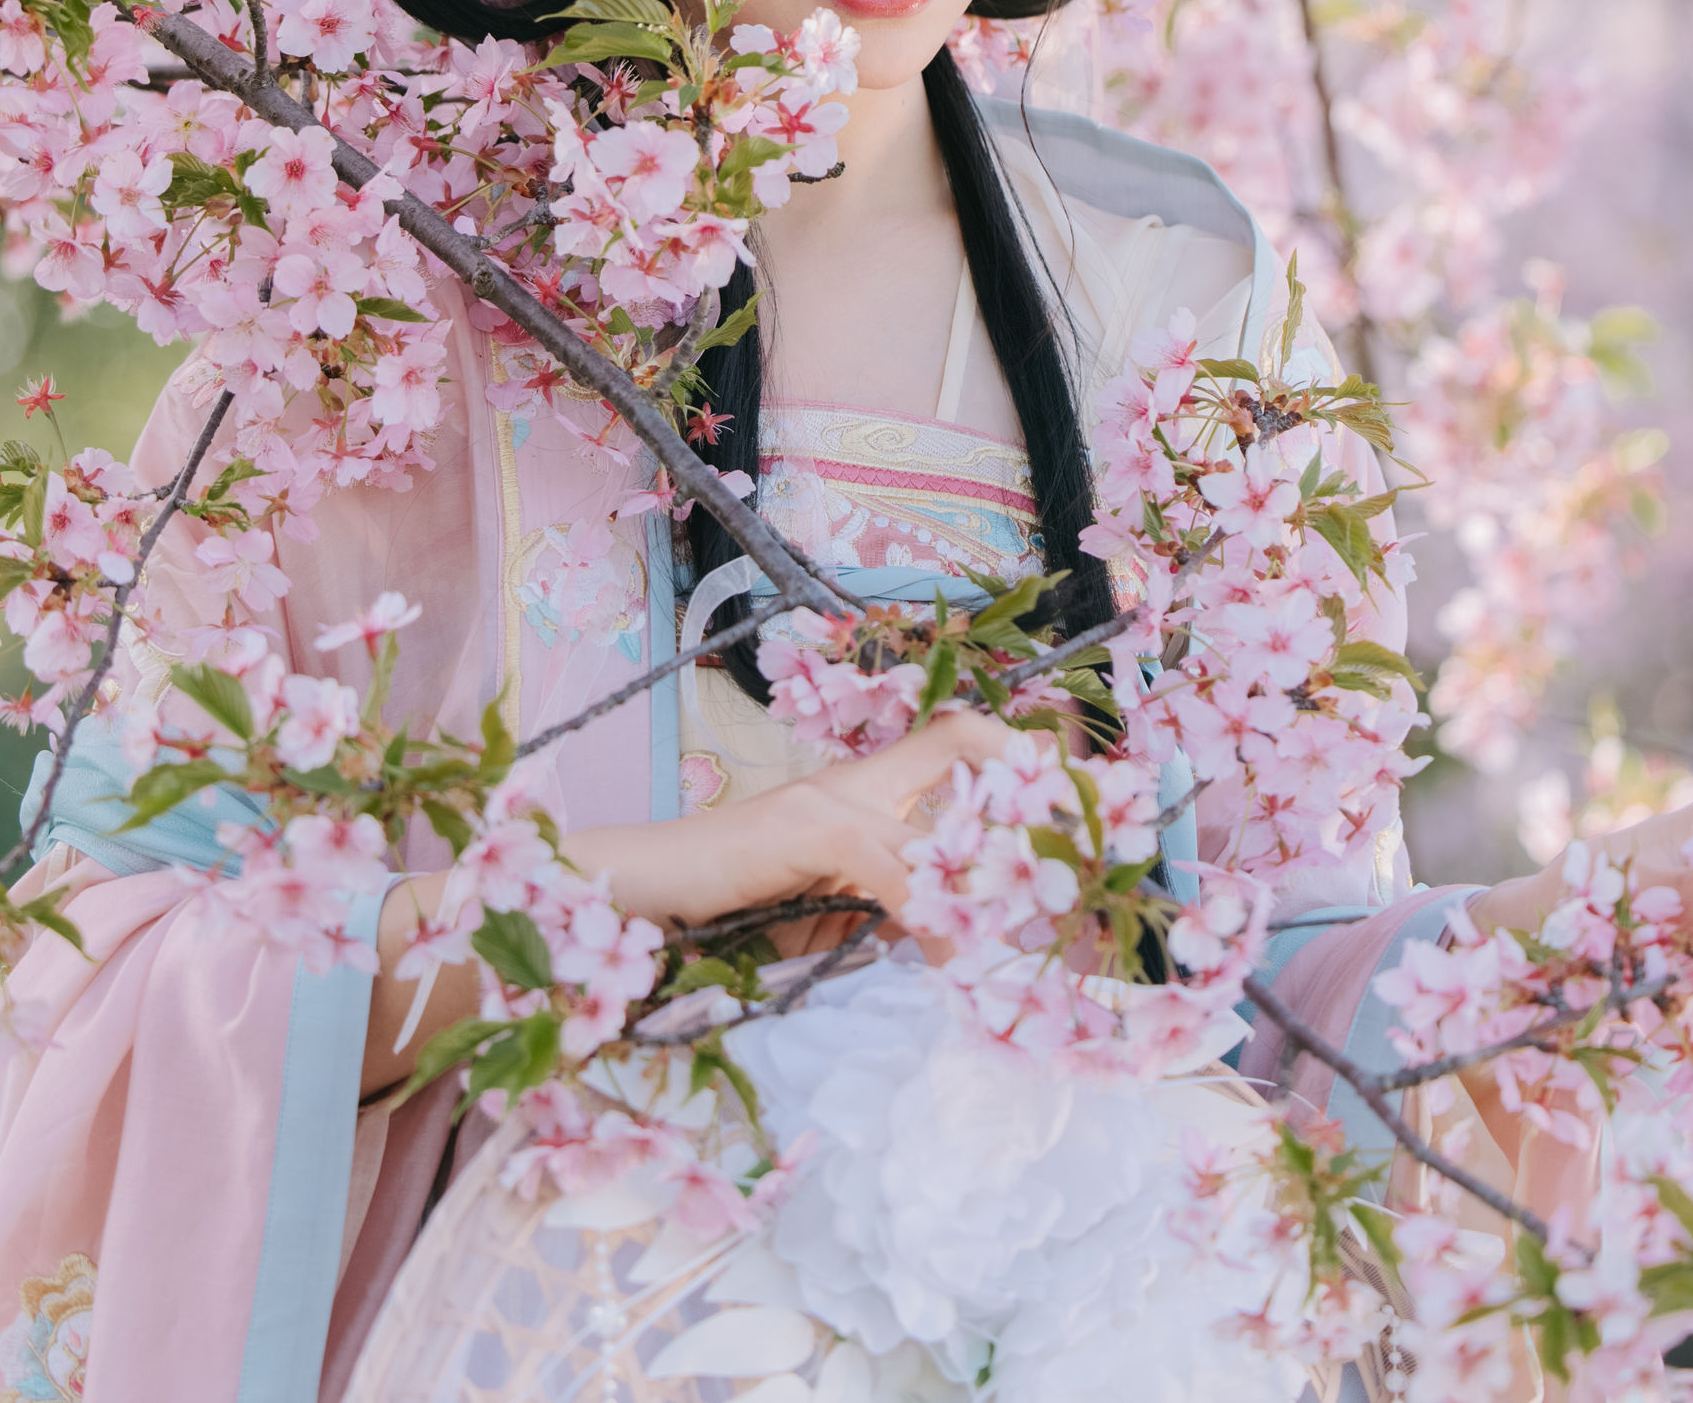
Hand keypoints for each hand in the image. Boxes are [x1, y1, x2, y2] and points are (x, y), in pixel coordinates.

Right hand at [362, 706, 1032, 1085]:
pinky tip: (947, 954)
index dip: (1027, 762)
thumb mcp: (811, 924)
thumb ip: (874, 917)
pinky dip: (931, 910)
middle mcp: (845, 780)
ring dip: (997, 868)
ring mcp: (820, 798)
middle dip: (1041, 785)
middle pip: (972, 738)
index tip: (1082, 817)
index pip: (961, 743)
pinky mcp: (795, 830)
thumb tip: (953, 937)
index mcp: (855, 797)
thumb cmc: (701, 925)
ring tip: (1027, 929)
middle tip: (1089, 852)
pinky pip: (890, 862)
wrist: (604, 908)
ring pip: (943, 806)